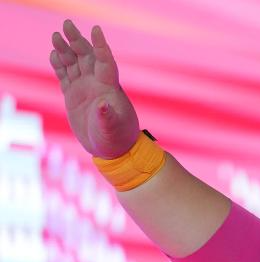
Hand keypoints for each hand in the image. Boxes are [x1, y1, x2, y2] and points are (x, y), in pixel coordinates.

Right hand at [50, 19, 139, 158]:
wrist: (110, 149)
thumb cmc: (117, 139)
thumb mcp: (113, 129)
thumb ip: (107, 117)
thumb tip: (103, 105)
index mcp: (109, 88)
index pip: (106, 62)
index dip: (101, 46)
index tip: (96, 30)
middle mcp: (97, 84)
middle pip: (87, 57)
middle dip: (77, 41)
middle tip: (66, 26)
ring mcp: (85, 88)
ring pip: (74, 63)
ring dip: (65, 49)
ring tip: (56, 36)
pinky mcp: (73, 95)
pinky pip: (65, 75)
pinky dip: (59, 65)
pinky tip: (54, 54)